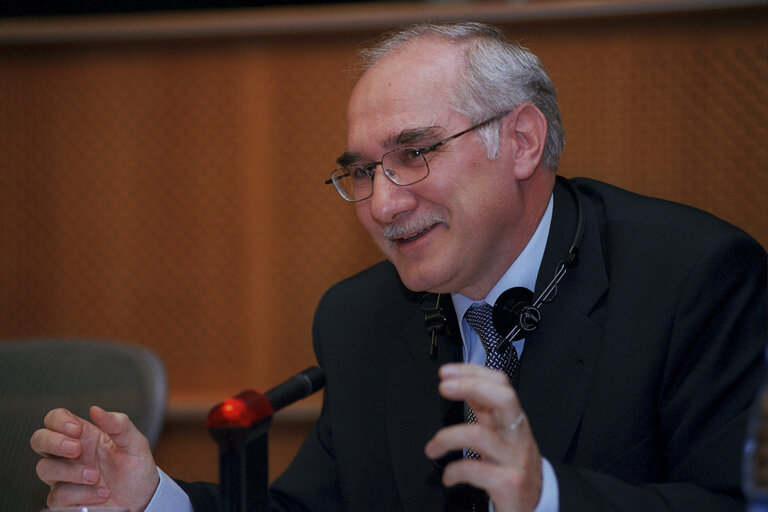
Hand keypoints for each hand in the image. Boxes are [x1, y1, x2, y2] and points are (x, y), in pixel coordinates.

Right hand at [30, 406, 158, 511]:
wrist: (142, 498)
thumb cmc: (136, 468)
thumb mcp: (135, 443)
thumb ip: (118, 424)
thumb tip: (95, 409)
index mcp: (84, 435)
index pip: (55, 418)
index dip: (59, 420)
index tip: (77, 430)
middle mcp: (69, 454)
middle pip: (38, 440)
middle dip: (54, 442)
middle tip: (77, 449)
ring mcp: (64, 477)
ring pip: (44, 468)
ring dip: (71, 472)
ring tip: (96, 476)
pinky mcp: (65, 499)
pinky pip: (58, 495)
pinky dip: (81, 494)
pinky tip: (101, 493)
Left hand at [424, 363, 542, 511]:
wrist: (536, 505)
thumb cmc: (513, 469)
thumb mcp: (503, 437)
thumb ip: (486, 413)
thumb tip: (462, 388)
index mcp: (513, 421)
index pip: (500, 385)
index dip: (473, 372)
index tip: (447, 373)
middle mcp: (516, 436)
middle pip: (502, 399)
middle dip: (471, 386)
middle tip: (444, 387)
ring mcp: (514, 459)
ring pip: (480, 435)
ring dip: (447, 437)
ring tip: (432, 447)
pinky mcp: (508, 483)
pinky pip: (475, 469)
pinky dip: (454, 471)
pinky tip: (448, 476)